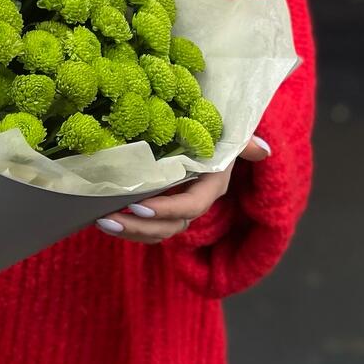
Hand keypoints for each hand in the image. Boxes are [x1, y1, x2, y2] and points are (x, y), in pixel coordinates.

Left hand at [94, 136, 271, 244]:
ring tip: (101, 221)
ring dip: (127, 230)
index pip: (190, 206)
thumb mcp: (230, 136)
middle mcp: (194, 201)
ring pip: (154, 231)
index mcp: (210, 185)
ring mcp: (176, 208)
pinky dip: (125, 225)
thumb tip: (263, 150)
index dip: (167, 209)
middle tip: (108, 218)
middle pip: (168, 226)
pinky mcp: (159, 207)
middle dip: (138, 226)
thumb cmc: (215, 132)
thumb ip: (244, 143)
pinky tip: (100, 218)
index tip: (138, 205)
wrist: (207, 136)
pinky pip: (144, 226)